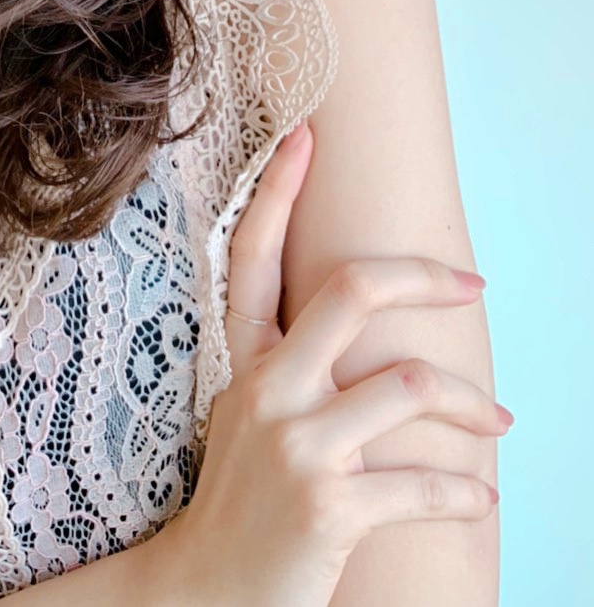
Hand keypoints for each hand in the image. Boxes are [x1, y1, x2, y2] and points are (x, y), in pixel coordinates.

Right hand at [138, 120, 505, 606]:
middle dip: (425, 277)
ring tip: (495, 423)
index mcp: (244, 362)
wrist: (203, 594)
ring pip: (409, 385)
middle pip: (352, 291)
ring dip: (471, 407)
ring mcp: (297, 446)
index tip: (304, 137)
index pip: (253, 256)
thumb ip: (289, 367)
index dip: (279, 191)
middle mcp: (267, 390)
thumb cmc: (239, 500)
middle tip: (471, 285)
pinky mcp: (331, 507)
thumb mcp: (249, 416)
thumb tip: (359, 329)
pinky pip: (423, 483)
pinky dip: (464, 491)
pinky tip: (480, 497)